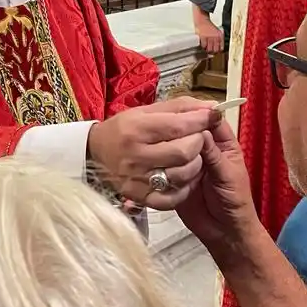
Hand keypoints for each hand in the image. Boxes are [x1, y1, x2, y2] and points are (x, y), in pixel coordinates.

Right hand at [87, 98, 219, 209]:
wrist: (95, 152)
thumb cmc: (124, 129)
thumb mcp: (148, 111)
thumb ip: (181, 107)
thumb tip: (212, 107)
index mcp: (136, 128)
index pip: (178, 126)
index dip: (201, 121)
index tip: (211, 116)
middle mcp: (135, 155)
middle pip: (183, 152)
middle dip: (199, 142)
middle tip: (197, 138)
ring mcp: (137, 180)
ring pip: (181, 175)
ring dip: (195, 165)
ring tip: (191, 157)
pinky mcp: (140, 198)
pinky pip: (171, 199)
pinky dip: (184, 189)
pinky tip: (183, 177)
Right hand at [174, 116, 260, 254]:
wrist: (224, 232)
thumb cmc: (235, 202)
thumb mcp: (228, 174)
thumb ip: (213, 153)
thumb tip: (199, 130)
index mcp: (221, 144)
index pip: (210, 121)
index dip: (199, 115)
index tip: (184, 111)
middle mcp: (202, 151)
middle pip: (188, 132)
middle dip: (180, 133)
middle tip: (168, 134)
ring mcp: (186, 164)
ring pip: (174, 148)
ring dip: (170, 151)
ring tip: (166, 156)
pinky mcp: (174, 179)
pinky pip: (165, 167)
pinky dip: (163, 167)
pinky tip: (160, 169)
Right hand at [191, 5, 224, 53]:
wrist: (203, 20)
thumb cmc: (209, 27)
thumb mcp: (217, 32)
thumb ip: (218, 39)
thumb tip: (219, 48)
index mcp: (220, 36)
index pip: (221, 47)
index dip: (219, 51)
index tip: (217, 52)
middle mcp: (216, 37)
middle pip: (215, 50)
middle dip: (213, 52)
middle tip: (211, 52)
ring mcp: (210, 37)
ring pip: (209, 49)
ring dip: (207, 50)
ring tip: (206, 49)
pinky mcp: (203, 37)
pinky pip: (204, 46)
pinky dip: (203, 47)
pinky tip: (203, 45)